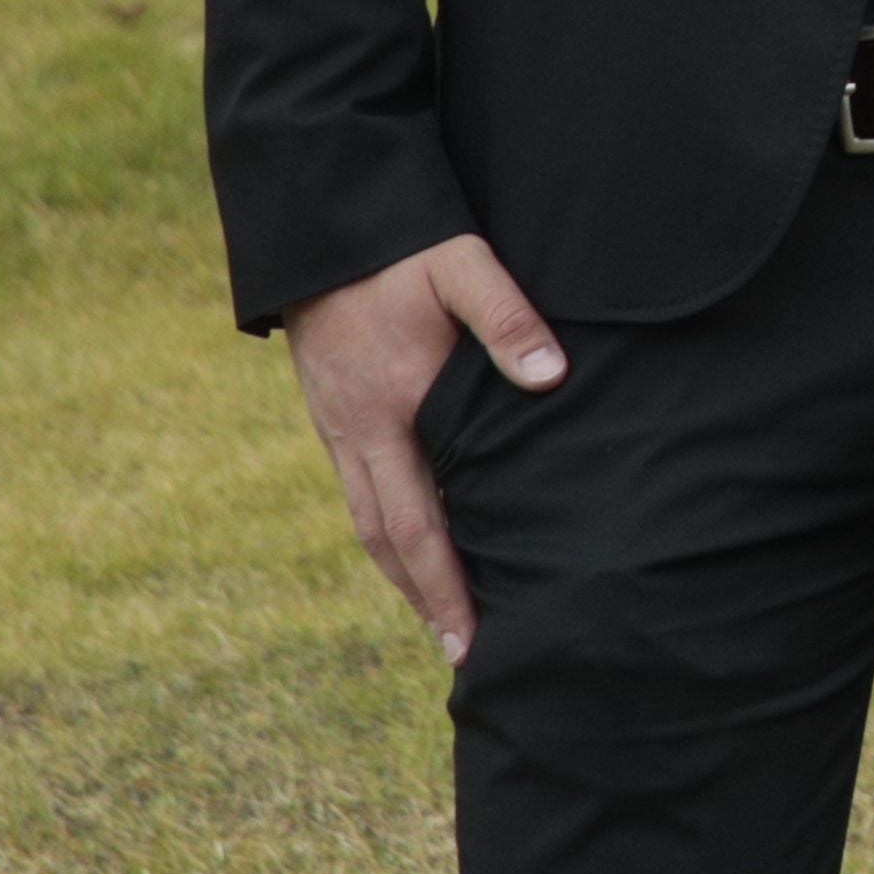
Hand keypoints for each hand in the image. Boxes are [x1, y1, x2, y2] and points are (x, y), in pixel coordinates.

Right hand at [284, 231, 565, 664]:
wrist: (320, 223)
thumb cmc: (403, 246)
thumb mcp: (463, 268)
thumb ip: (510, 320)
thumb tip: (552, 380)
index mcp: (390, 411)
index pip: (419, 522)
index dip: (443, 584)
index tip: (466, 638)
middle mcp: (355, 430)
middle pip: (386, 538)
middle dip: (421, 597)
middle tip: (457, 651)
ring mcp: (336, 424)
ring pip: (366, 517)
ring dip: (401, 568)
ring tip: (437, 611)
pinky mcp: (332, 410)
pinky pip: (358, 486)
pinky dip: (386, 526)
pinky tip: (412, 539)